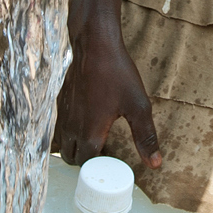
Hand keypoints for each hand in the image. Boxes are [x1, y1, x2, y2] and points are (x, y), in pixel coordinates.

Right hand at [54, 16, 160, 166]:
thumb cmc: (116, 73)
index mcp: (89, 133)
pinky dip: (67, 132)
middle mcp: (71, 127)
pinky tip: (84, 120)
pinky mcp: (58, 102)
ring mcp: (62, 115)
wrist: (93, 44)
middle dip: (85, 161)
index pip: (86, 165)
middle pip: (71, 158)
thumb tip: (154, 163)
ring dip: (74, 146)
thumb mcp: (138, 105)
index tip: (112, 162)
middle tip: (103, 152)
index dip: (99, 168)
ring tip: (93, 138)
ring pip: (61, 143)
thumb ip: (145, 137)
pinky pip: (58, 126)